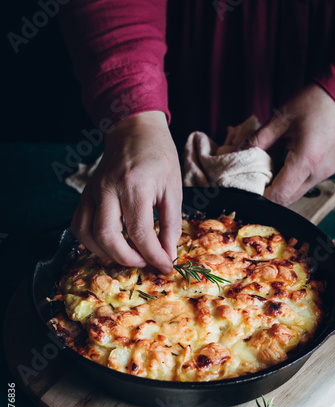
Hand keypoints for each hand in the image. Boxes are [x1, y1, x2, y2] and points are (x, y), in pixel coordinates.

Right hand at [71, 111, 181, 273]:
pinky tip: (110, 245)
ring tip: (128, 256)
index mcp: (135, 185)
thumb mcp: (174, 189)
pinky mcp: (85, 194)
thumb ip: (171, 224)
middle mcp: (109, 189)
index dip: (154, 256)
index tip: (165, 267)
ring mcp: (92, 191)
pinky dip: (92, 242)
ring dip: (107, 254)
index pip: (140, 232)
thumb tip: (167, 255)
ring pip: (88, 234)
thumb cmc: (159, 158)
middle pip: (108, 237)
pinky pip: (79, 225)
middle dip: (127, 259)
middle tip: (145, 262)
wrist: (134, 131)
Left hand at [240, 84, 334, 205]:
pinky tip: (286, 162)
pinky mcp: (331, 169)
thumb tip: (237, 154)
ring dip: (281, 186)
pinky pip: (307, 183)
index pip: (279, 195)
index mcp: (306, 160)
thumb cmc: (317, 102)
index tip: (248, 186)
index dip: (261, 196)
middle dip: (269, 193)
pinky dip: (293, 179)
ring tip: (270, 167)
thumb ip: (257, 140)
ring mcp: (327, 173)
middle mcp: (319, 172)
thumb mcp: (281, 119)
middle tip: (256, 177)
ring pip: (297, 192)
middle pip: (288, 199)